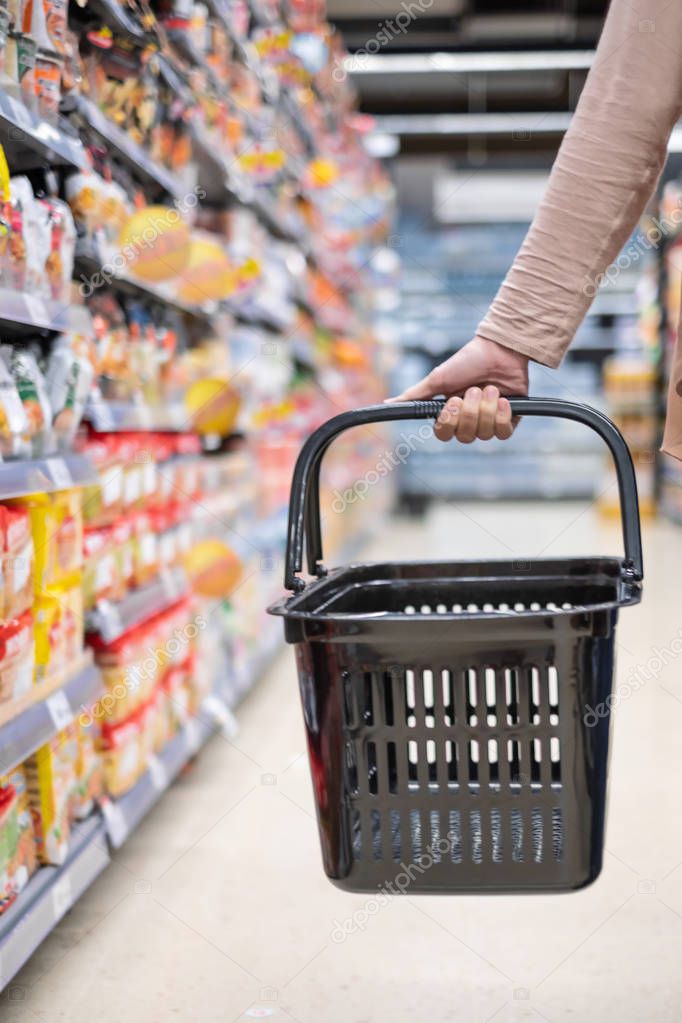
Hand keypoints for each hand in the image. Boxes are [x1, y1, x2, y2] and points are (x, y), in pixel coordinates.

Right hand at [386, 336, 528, 442]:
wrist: (498, 350)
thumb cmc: (466, 362)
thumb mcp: (437, 379)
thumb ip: (414, 395)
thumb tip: (387, 403)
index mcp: (450, 415)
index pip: (443, 434)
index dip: (449, 422)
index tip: (453, 401)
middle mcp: (468, 422)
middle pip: (465, 437)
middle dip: (470, 412)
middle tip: (474, 390)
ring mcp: (488, 422)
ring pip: (484, 434)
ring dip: (486, 409)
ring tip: (490, 388)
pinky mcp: (508, 420)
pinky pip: (503, 433)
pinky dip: (501, 416)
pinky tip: (503, 400)